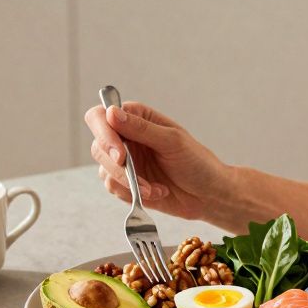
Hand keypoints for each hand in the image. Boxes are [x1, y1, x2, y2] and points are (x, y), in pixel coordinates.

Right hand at [84, 101, 232, 221]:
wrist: (208, 195)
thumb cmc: (197, 162)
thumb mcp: (172, 141)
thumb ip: (141, 128)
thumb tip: (111, 113)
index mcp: (137, 117)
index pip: (101, 116)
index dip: (103, 133)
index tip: (120, 154)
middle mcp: (126, 137)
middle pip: (98, 146)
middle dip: (117, 166)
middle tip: (137, 178)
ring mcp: (124, 161)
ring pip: (104, 170)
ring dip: (129, 183)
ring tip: (155, 188)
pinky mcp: (125, 183)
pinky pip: (113, 188)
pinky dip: (133, 193)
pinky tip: (156, 192)